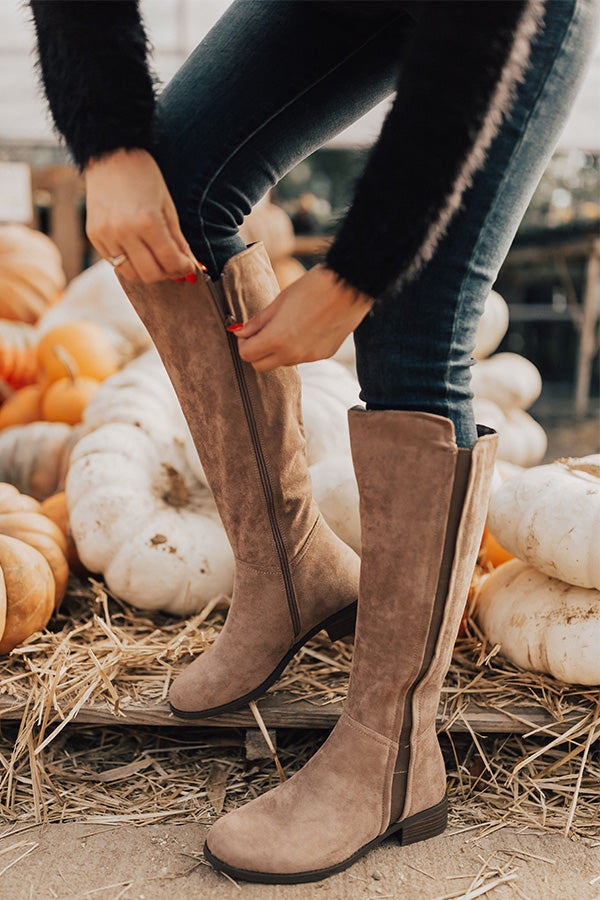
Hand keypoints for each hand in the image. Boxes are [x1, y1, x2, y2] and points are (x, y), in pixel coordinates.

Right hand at [84, 148, 196, 282]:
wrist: (110, 154)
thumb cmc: (144, 177)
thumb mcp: (168, 207)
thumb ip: (179, 241)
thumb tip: (192, 268)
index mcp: (147, 221)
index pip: (170, 262)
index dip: (183, 268)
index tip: (189, 267)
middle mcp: (124, 231)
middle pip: (150, 274)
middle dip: (167, 273)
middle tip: (173, 264)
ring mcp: (106, 235)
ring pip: (131, 274)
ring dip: (148, 271)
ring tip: (156, 258)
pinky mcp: (93, 236)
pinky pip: (114, 263)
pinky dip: (129, 262)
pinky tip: (137, 249)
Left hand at [232, 265, 372, 370]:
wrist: (350, 286)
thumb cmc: (313, 287)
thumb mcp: (280, 300)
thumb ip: (259, 321)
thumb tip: (240, 332)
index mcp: (277, 339)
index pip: (247, 355)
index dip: (243, 343)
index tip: (247, 331)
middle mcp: (293, 354)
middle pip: (261, 366)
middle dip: (257, 351)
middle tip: (261, 332)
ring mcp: (310, 357)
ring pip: (282, 363)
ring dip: (277, 350)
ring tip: (286, 326)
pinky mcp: (324, 355)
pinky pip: (302, 358)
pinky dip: (297, 348)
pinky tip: (305, 328)